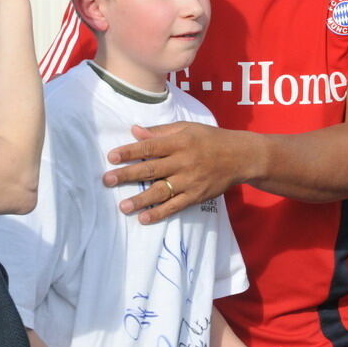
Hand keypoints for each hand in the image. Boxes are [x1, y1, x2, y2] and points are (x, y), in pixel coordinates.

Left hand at [103, 122, 254, 223]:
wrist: (240, 156)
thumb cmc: (210, 139)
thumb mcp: (187, 128)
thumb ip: (160, 132)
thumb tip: (134, 131)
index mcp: (180, 142)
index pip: (150, 146)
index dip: (130, 151)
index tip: (111, 157)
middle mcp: (184, 161)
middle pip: (151, 169)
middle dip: (127, 175)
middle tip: (107, 180)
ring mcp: (190, 180)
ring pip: (161, 191)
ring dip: (140, 199)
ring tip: (122, 206)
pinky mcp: (196, 196)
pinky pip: (175, 206)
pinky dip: (160, 213)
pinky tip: (144, 218)